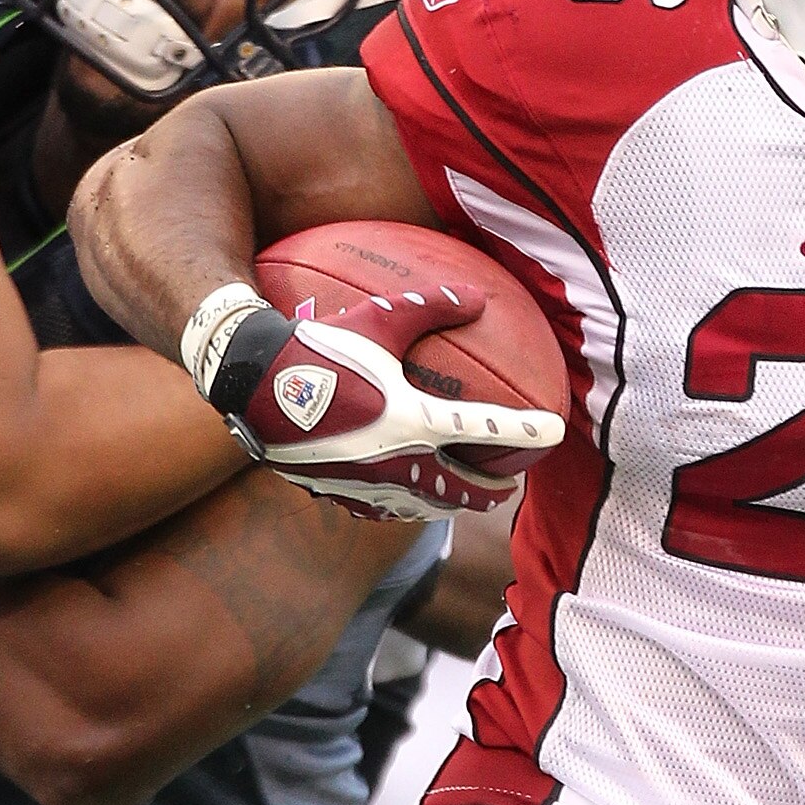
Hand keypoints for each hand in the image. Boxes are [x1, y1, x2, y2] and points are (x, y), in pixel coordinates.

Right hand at [195, 289, 563, 520]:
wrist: (250, 386)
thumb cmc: (314, 345)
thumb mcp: (376, 319)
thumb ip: (430, 307)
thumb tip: (476, 296)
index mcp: (413, 420)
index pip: (486, 431)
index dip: (526, 433)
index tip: (555, 433)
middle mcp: (398, 462)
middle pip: (464, 490)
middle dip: (492, 491)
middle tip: (507, 484)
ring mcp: (370, 485)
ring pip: (428, 507)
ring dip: (452, 503)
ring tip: (464, 495)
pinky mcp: (341, 495)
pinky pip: (385, 508)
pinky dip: (406, 504)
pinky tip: (406, 496)